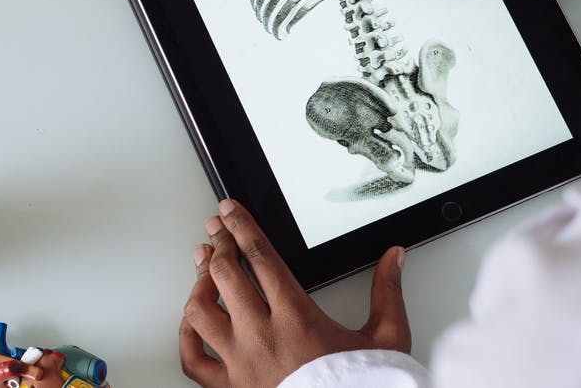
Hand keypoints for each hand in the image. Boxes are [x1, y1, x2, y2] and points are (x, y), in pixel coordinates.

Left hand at [179, 200, 408, 386]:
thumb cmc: (362, 386)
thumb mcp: (386, 337)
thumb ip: (387, 293)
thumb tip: (394, 258)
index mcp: (296, 317)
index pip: (259, 256)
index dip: (240, 226)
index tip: (229, 211)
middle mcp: (262, 336)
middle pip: (225, 274)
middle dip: (218, 245)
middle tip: (216, 230)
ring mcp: (240, 363)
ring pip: (201, 311)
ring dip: (199, 285)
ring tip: (203, 270)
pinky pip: (193, 359)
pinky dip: (186, 337)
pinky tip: (192, 322)